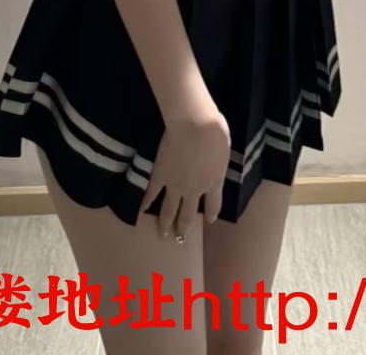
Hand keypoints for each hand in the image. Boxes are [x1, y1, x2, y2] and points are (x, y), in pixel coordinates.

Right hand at [138, 100, 230, 240]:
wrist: (195, 125)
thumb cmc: (215, 132)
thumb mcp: (224, 150)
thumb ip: (218, 162)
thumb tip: (215, 161)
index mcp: (214, 182)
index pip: (214, 205)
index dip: (211, 215)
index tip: (208, 221)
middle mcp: (194, 190)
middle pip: (189, 214)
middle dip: (184, 227)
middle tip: (180, 240)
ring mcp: (175, 184)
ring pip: (170, 209)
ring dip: (166, 223)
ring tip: (163, 234)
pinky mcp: (160, 174)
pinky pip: (152, 191)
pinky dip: (146, 202)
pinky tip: (141, 211)